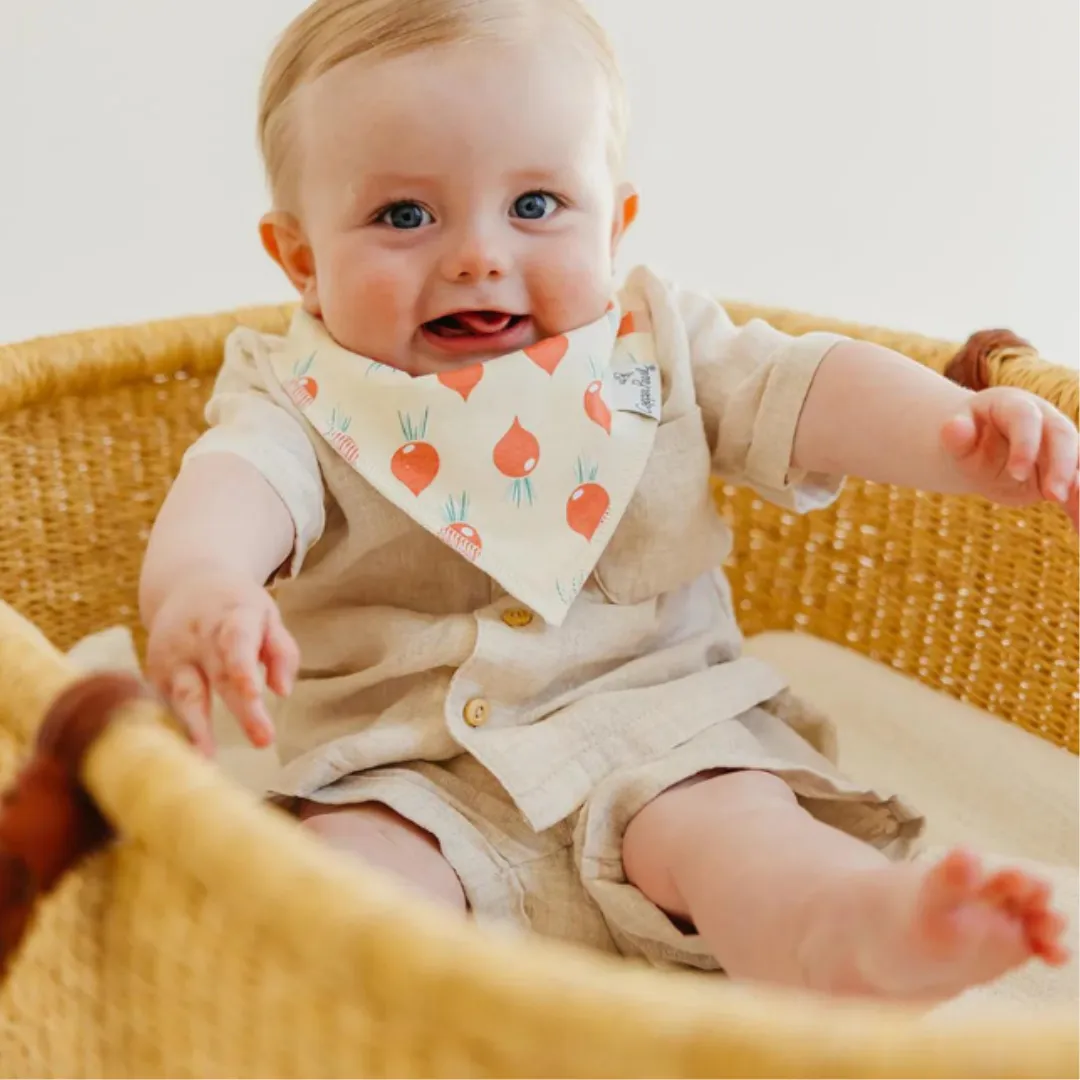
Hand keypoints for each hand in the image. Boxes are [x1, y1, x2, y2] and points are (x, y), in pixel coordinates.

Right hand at [145, 570, 299, 754]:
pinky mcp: (156, 674)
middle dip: (242, 710)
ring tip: (207, 759)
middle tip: (264, 740)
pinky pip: (165, 706)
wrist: (185, 584)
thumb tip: (283, 691)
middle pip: (219, 676)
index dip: (243, 666)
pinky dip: (175, 731)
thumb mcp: (267, 615)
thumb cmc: (237, 607)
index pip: (237, 641)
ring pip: (184, 695)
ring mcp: (173, 656)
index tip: (255, 693)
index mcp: (231, 616)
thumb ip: (281, 651)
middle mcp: (198, 637)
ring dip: (196, 729)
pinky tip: (183, 760)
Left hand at [941, 387, 1079, 529]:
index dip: (1025, 445)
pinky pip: (1076, 488)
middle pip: (1063, 436)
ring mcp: (1059, 444)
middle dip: (1061, 467)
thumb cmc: (967, 440)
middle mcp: (1045, 419)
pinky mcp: (1064, 470)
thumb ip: (956, 436)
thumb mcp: (957, 438)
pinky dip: (1078, 508)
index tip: (1016, 473)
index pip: (1026, 419)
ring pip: (1079, 461)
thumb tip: (952, 427)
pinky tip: (1078, 529)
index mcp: (1015, 406)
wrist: (980, 448)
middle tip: (1053, 496)